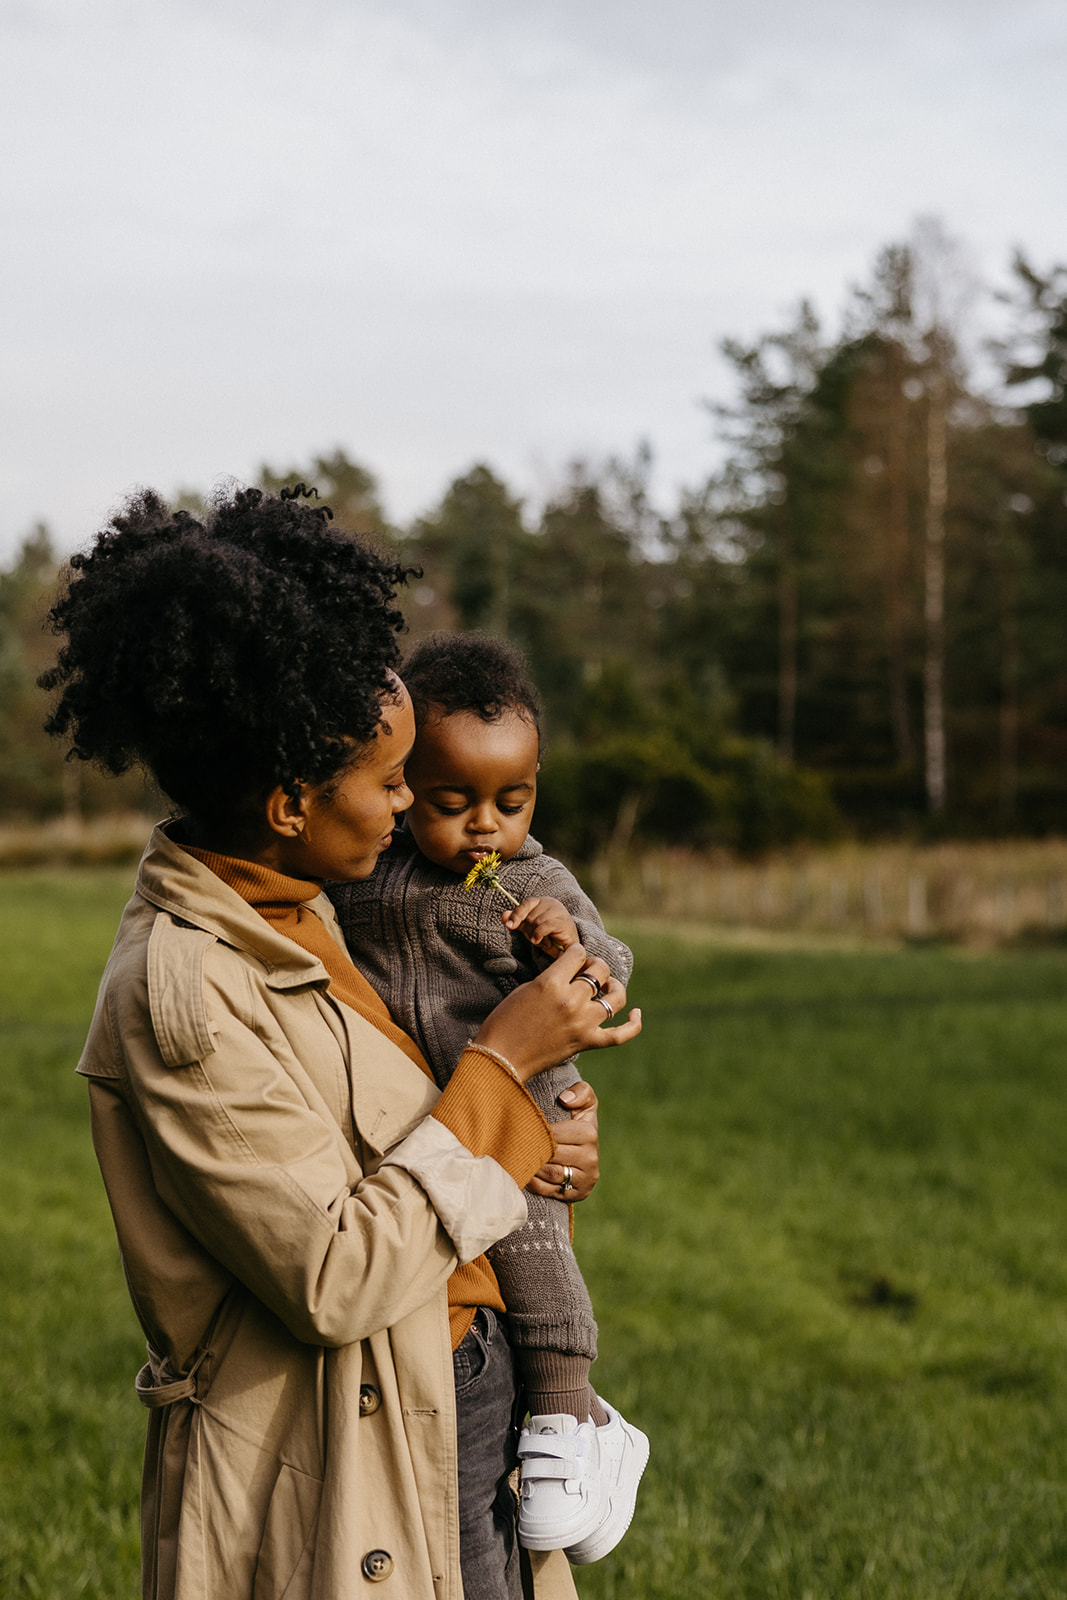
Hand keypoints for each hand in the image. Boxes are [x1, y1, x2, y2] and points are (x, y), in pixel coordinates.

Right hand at [474, 945, 641, 1084]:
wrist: (501, 1059)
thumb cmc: (504, 1022)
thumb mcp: (526, 989)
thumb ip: (552, 978)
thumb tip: (572, 972)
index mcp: (551, 983)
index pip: (578, 953)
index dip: (575, 953)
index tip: (570, 958)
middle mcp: (571, 1001)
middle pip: (599, 971)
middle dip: (593, 966)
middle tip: (584, 972)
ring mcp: (582, 1023)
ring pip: (614, 997)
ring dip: (612, 987)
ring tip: (606, 986)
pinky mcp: (587, 1042)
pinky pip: (620, 1035)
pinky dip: (633, 1024)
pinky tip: (635, 1013)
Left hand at [500, 896, 578, 957]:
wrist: (567, 948)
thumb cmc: (548, 936)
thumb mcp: (529, 929)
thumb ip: (518, 921)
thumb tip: (504, 915)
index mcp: (543, 901)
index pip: (527, 903)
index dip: (517, 914)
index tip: (510, 925)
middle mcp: (552, 903)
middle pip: (531, 915)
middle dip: (529, 930)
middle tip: (535, 938)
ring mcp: (560, 912)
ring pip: (538, 921)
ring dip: (536, 935)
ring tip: (542, 941)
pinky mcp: (565, 923)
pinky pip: (546, 926)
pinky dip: (540, 934)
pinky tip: (541, 942)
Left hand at [529, 1080, 598, 1200]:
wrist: (581, 1148)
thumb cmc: (576, 1120)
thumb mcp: (583, 1101)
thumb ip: (580, 1091)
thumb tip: (565, 1099)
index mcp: (590, 1133)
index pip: (554, 1135)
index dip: (536, 1132)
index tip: (522, 1129)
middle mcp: (591, 1158)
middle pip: (552, 1155)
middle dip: (532, 1150)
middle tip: (515, 1145)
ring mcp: (586, 1178)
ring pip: (551, 1174)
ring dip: (532, 1167)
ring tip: (519, 1158)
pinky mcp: (579, 1194)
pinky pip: (551, 1191)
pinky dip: (535, 1184)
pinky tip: (525, 1173)